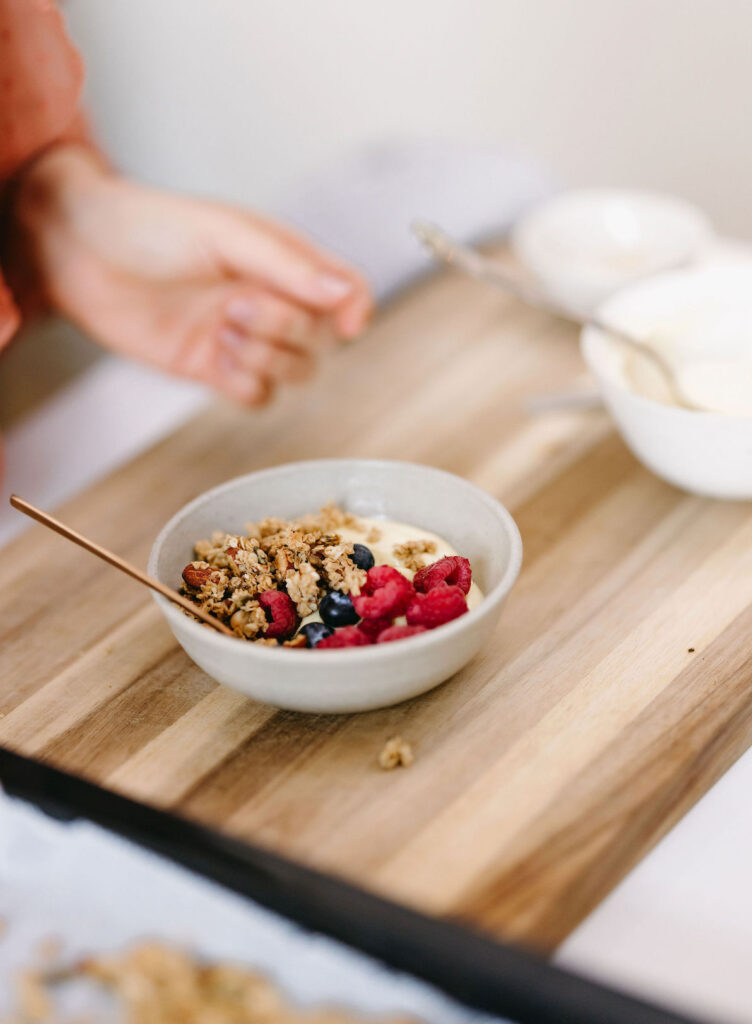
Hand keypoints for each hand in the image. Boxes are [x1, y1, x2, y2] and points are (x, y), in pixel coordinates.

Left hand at [11, 146, 371, 404]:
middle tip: (233, 306)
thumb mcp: (226, 234)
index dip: (355, 309)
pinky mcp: (213, 367)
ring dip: (264, 358)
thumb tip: (346, 295)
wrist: (80, 254)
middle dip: (283, 329)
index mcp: (283, 259)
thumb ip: (289, 266)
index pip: (345, 290)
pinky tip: (214, 358)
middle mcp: (270, 298)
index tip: (347, 325)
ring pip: (294, 372)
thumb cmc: (149, 226)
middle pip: (319, 339)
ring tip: (219, 329)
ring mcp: (243, 336)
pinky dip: (245, 385)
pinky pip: (257, 396)